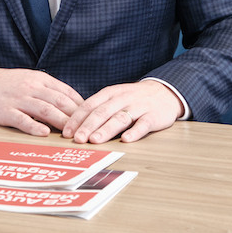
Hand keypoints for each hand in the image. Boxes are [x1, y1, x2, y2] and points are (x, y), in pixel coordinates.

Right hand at [0, 64, 83, 136]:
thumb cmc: (8, 84)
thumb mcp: (31, 79)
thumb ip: (50, 90)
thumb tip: (74, 104)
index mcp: (40, 79)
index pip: (66, 92)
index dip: (81, 106)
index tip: (93, 118)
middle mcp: (31, 87)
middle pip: (59, 101)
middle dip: (75, 116)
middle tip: (88, 130)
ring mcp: (18, 99)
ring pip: (44, 110)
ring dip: (60, 122)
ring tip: (72, 134)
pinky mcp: (5, 111)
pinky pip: (21, 119)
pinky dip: (33, 126)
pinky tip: (44, 133)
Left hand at [62, 80, 184, 143]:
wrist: (164, 92)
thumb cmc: (133, 98)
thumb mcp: (114, 97)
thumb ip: (98, 108)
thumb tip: (74, 125)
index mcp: (110, 93)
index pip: (90, 105)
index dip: (77, 118)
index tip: (67, 132)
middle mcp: (122, 98)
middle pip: (103, 112)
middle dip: (88, 126)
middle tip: (77, 139)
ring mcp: (138, 107)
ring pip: (120, 118)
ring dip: (106, 130)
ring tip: (95, 140)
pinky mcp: (153, 116)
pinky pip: (143, 124)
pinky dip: (135, 132)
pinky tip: (126, 140)